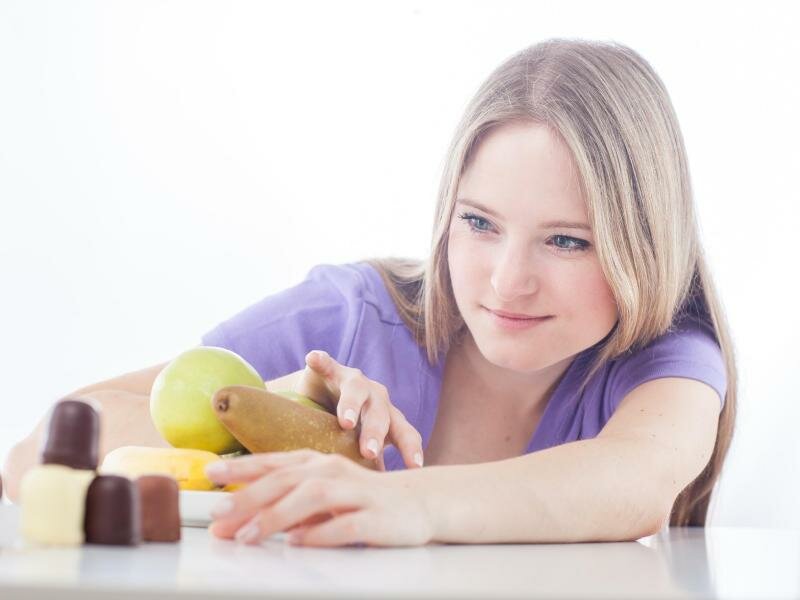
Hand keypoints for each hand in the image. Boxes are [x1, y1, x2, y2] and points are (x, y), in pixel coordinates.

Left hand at [204, 449, 434, 547]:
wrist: (419, 502)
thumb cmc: (363, 499)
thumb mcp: (324, 494)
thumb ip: (290, 501)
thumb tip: (245, 520)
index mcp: (319, 462)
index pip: (275, 462)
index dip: (243, 467)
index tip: (211, 474)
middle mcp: (334, 471)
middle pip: (287, 479)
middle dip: (249, 496)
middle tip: (218, 514)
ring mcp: (356, 493)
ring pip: (312, 498)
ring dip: (276, 516)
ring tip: (247, 536)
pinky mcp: (375, 518)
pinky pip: (345, 526)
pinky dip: (320, 534)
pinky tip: (299, 543)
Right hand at [292, 350, 423, 470]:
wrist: (321, 398)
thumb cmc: (346, 431)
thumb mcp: (359, 448)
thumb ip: (370, 470)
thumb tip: (378, 507)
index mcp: (389, 420)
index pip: (405, 435)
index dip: (411, 449)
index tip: (416, 466)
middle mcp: (377, 399)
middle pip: (381, 415)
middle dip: (375, 433)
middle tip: (369, 451)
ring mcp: (354, 381)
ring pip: (358, 390)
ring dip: (352, 405)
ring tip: (345, 421)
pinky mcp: (330, 370)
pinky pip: (326, 365)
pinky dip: (321, 361)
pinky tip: (313, 358)